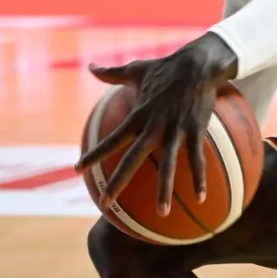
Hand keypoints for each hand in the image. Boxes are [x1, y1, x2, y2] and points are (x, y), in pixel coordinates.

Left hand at [75, 34, 238, 214]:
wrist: (198, 63)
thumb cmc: (166, 66)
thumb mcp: (136, 69)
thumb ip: (111, 73)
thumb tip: (90, 65)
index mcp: (138, 115)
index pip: (111, 139)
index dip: (94, 154)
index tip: (77, 169)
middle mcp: (154, 126)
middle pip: (133, 160)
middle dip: (118, 183)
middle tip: (105, 204)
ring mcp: (176, 130)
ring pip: (168, 166)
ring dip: (164, 191)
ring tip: (161, 214)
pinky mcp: (196, 130)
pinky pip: (197, 160)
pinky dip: (199, 179)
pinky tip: (200, 198)